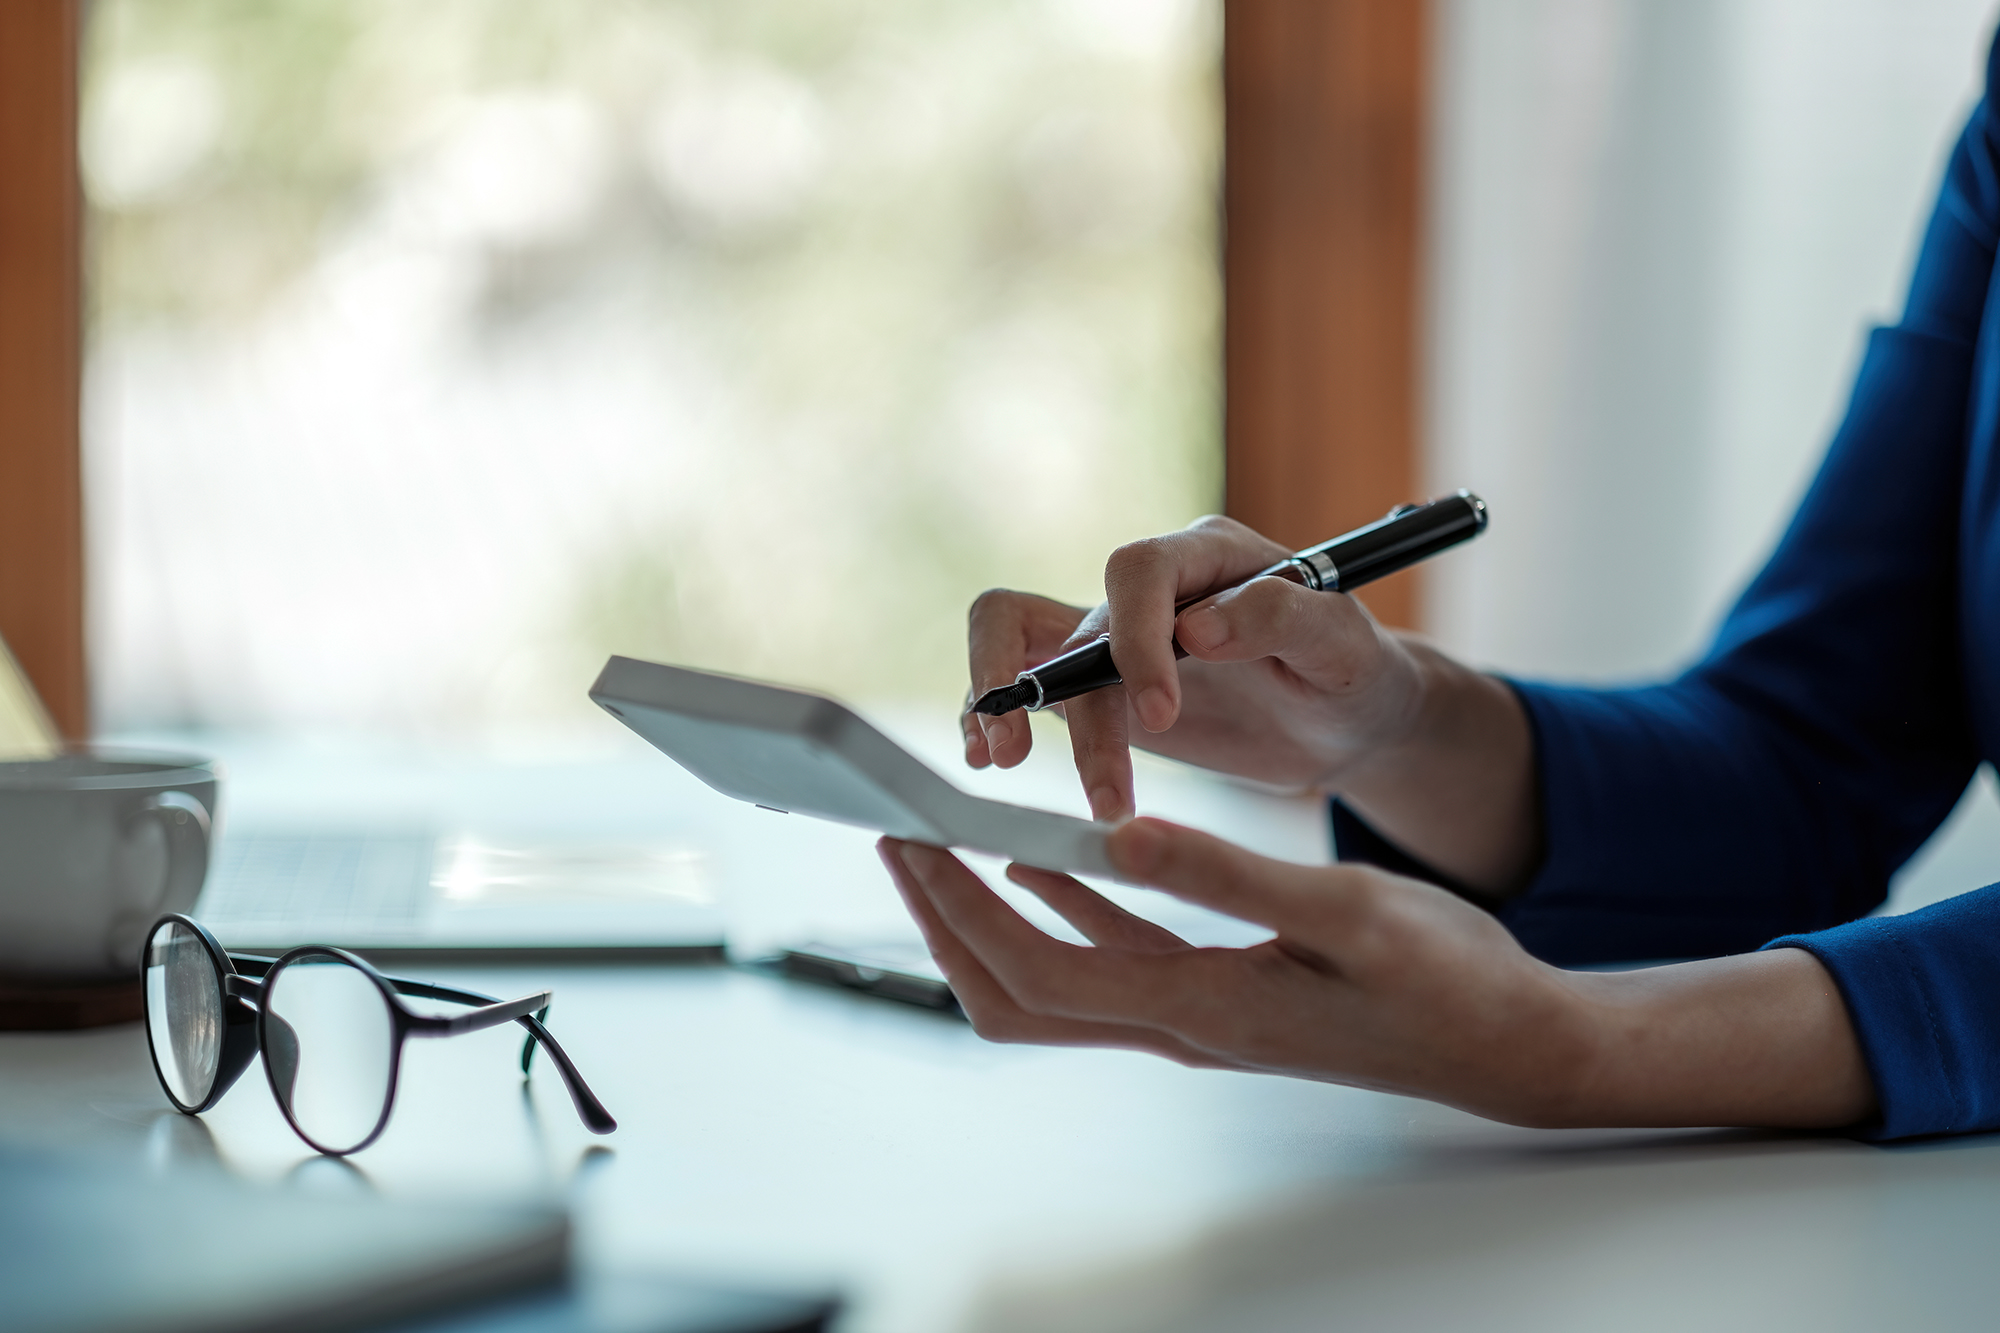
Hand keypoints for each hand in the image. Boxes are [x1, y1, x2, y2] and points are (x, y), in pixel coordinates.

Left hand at [877, 820, 1876, 1130]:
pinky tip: (1050, 865)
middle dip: (946, 922)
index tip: (913, 843)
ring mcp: (1195, 1017)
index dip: (961, 909)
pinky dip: (1062, 911)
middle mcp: (1178, 1024)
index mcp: (1197, 1006)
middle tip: (902, 844)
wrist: (1503, 1040)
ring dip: (990, 920)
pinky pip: (1111, 958)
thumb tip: (1121, 836)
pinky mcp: (1218, 997)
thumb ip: (1226, 875)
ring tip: (948, 849)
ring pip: (1053, 981)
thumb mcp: (1340, 910)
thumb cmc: (1442, 979)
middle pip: (1017, 991)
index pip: (1036, 965)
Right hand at [962, 516, 1537, 891]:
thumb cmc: (1351, 668)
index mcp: (1206, 557)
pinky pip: (1025, 691)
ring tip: (1002, 765)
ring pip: (1022, 650)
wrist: (1343, 718)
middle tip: (1021, 752)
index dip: (1135, 640)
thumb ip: (1280, 618)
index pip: (1137, 573)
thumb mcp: (1342, 643)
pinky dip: (997, 719)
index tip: (1163, 716)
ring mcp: (1112, 642)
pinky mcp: (1096, 692)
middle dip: (1023, 676)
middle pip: (1054, 612)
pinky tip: (992, 761)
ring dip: (1000, 703)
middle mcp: (1147, 593)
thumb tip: (1197, 627)